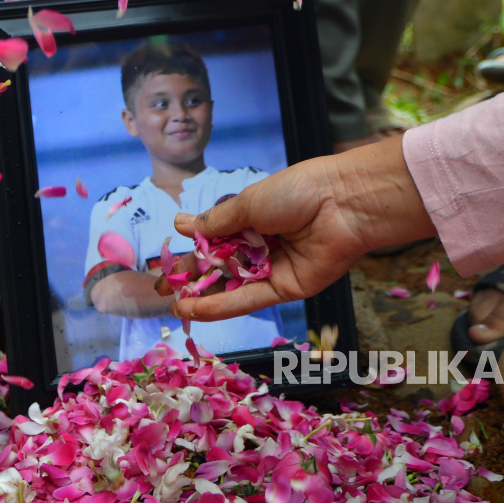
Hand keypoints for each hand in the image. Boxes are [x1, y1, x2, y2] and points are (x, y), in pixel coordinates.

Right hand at [162, 136, 436, 320]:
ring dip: (202, 297)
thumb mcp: (248, 203)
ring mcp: (274, 269)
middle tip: (161, 288)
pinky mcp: (286, 289)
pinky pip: (249, 299)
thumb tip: (182, 225)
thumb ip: (216, 222)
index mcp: (254, 219)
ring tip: (173, 306)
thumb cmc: (297, 192)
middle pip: (221, 266)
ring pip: (232, 286)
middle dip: (192, 277)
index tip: (165, 259)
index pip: (215, 238)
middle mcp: (262, 245)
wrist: (342, 204)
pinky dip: (221, 306)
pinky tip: (194, 310)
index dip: (191, 250)